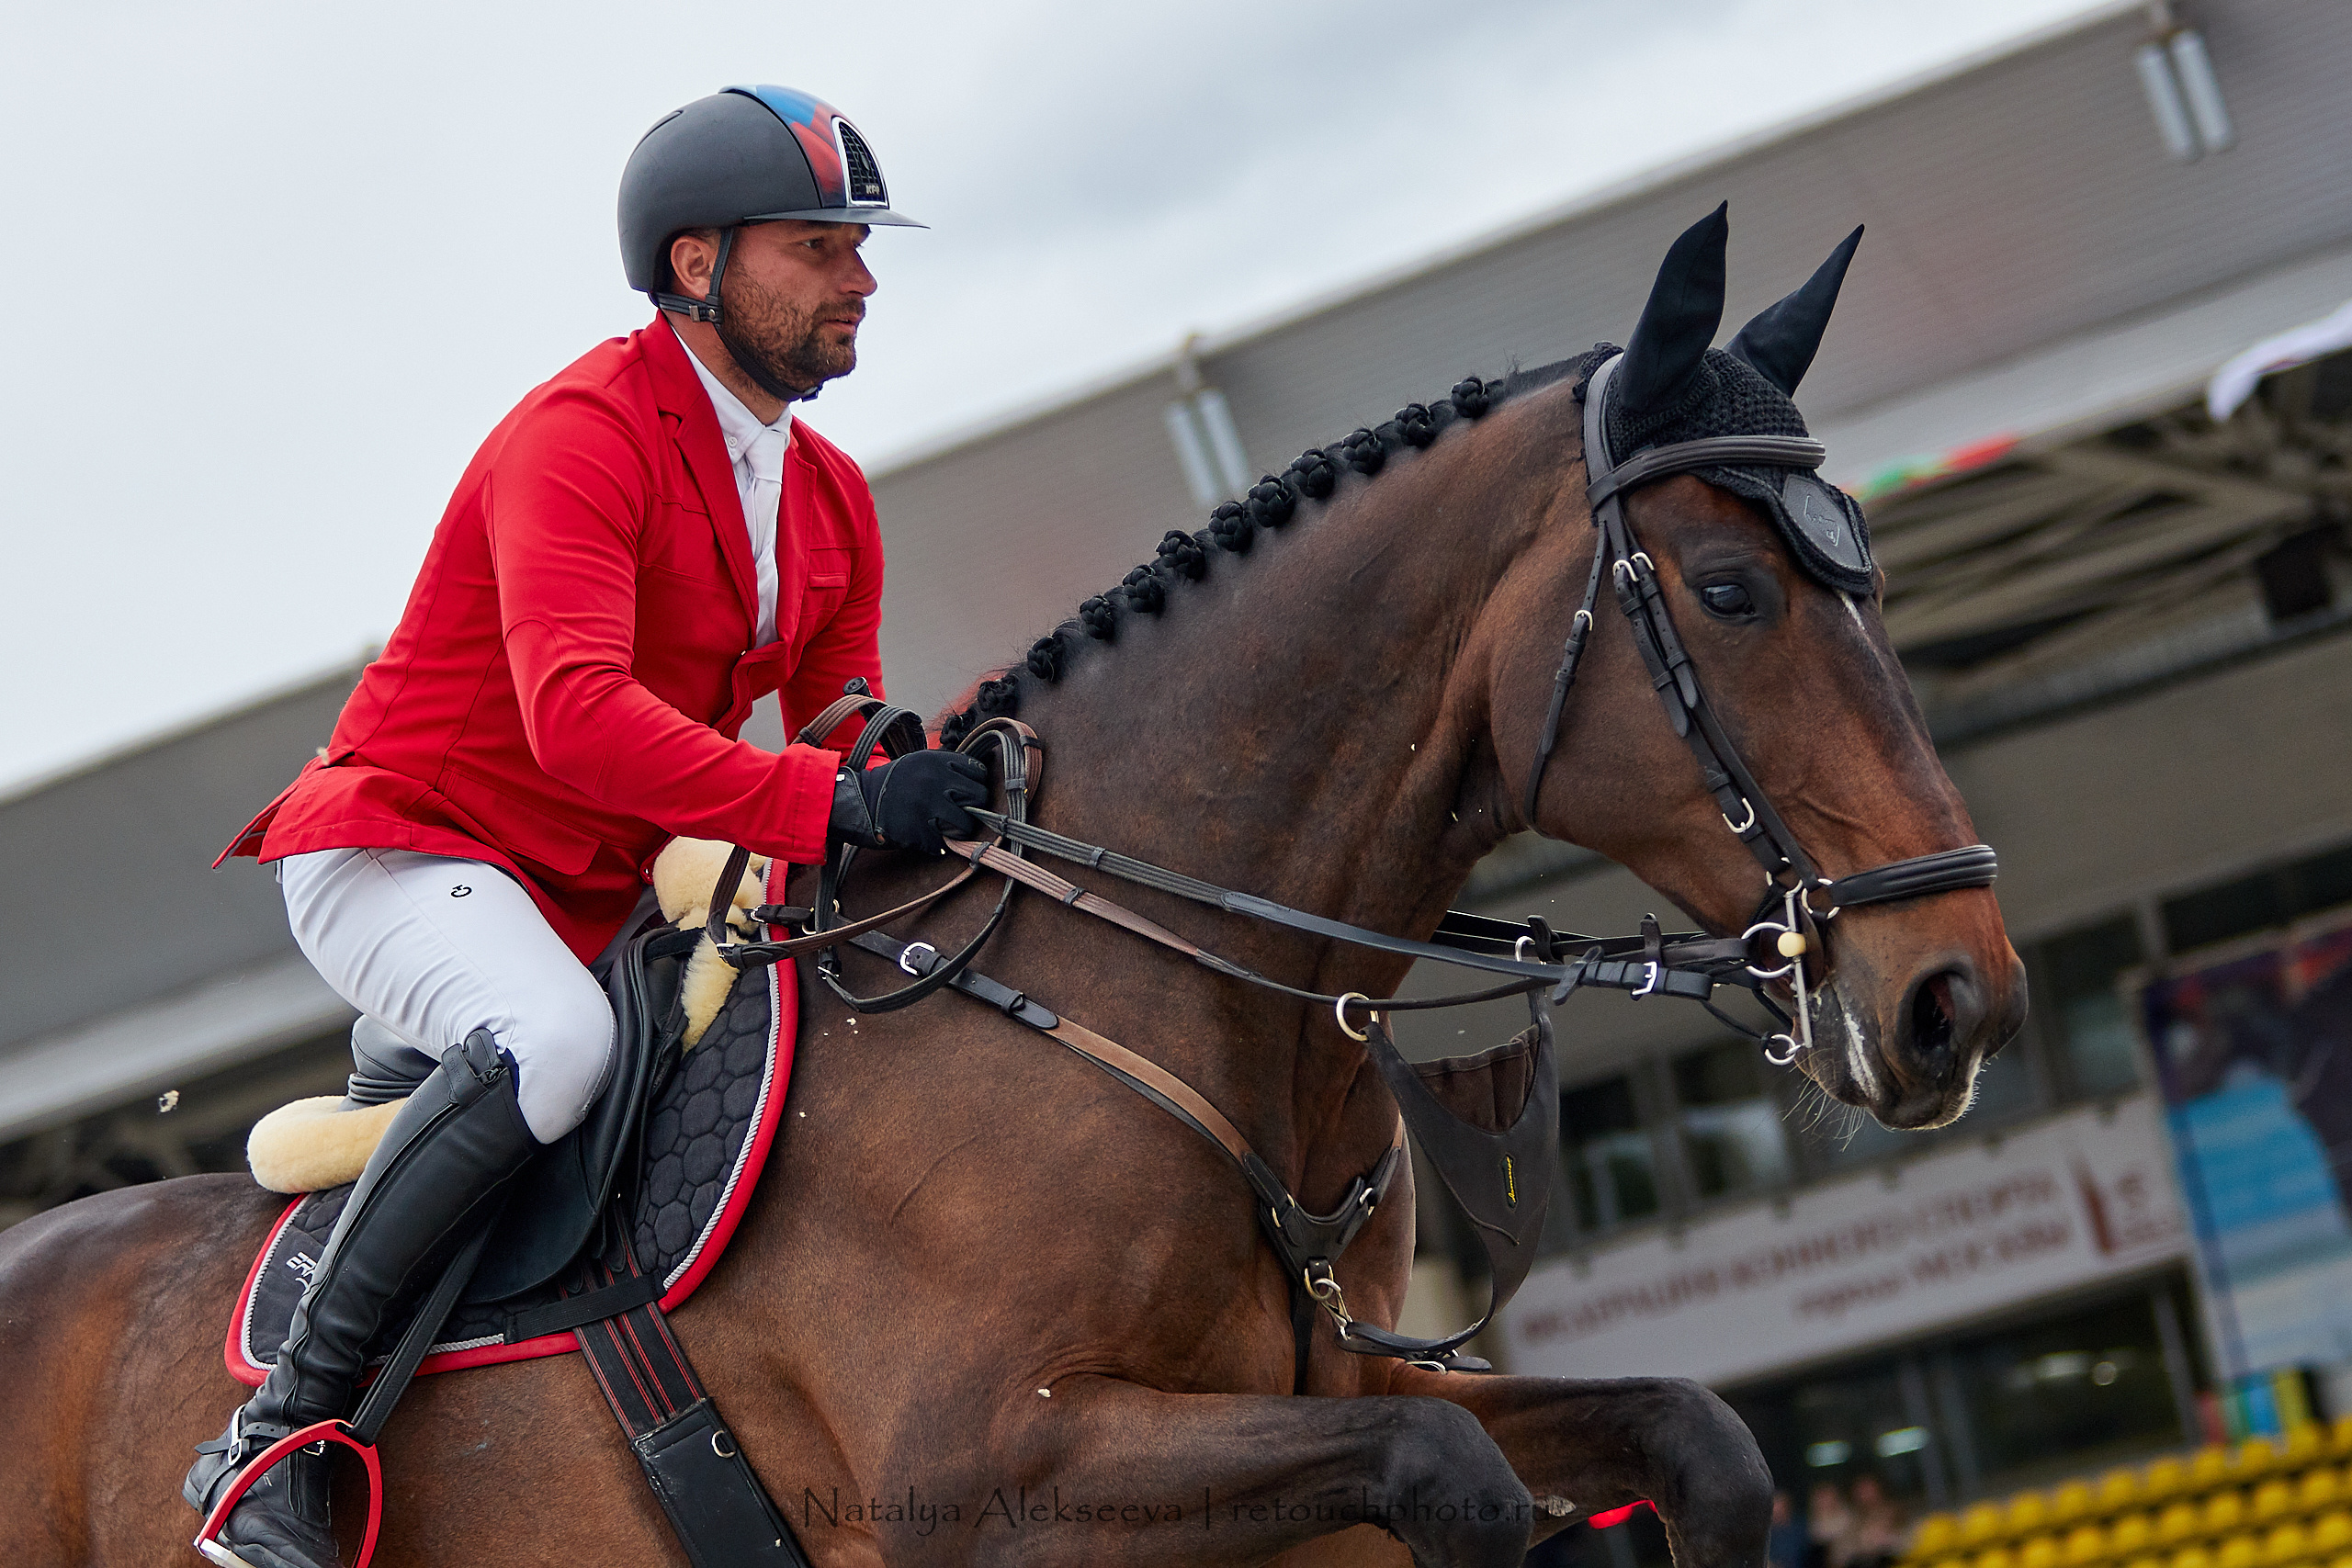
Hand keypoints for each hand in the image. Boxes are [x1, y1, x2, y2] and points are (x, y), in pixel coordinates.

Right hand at [828, 749, 989, 854]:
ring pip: (965, 824)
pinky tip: (928, 838)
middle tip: (962, 814)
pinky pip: (944, 843)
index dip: (977, 784)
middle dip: (973, 809)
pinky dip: (939, 845)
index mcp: (935, 761)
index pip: (979, 772)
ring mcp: (927, 807)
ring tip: (948, 830)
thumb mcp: (917, 764)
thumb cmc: (892, 785)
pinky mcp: (919, 832)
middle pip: (978, 797)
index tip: (969, 793)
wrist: (858, 803)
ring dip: (959, 830)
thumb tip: (977, 782)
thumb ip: (945, 769)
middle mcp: (934, 781)